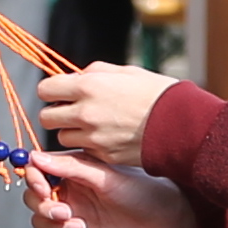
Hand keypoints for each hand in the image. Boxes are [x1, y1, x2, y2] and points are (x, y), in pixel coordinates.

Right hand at [23, 149, 192, 227]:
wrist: (170, 220)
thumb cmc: (144, 190)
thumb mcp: (106, 176)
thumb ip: (70, 167)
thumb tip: (34, 156)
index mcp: (75, 169)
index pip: (38, 170)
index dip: (34, 180)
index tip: (44, 190)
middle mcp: (71, 190)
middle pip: (34, 198)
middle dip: (43, 206)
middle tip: (65, 212)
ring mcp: (75, 214)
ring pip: (41, 221)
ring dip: (52, 225)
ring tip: (80, 227)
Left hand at [37, 59, 176, 164]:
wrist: (182, 124)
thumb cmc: (157, 93)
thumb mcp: (126, 72)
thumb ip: (94, 73)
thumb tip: (75, 77)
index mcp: (87, 86)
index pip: (45, 90)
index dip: (52, 90)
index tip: (61, 92)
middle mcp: (85, 112)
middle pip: (46, 117)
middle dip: (57, 113)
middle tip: (72, 110)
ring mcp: (93, 137)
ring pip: (62, 136)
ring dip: (72, 131)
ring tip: (93, 125)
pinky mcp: (103, 155)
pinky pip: (84, 150)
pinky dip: (89, 145)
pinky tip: (107, 137)